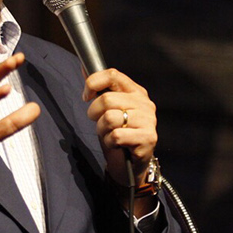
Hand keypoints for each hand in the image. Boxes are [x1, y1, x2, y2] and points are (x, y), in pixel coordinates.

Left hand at [83, 68, 156, 190]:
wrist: (131, 165)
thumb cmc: (118, 134)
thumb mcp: (107, 110)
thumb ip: (99, 89)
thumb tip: (84, 67)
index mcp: (136, 92)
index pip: (113, 75)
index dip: (93, 83)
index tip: (86, 96)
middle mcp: (145, 103)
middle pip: (107, 99)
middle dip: (94, 114)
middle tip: (99, 123)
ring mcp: (148, 121)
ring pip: (110, 118)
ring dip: (102, 130)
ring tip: (109, 135)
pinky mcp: (148, 138)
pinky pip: (117, 136)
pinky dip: (110, 143)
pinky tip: (117, 145)